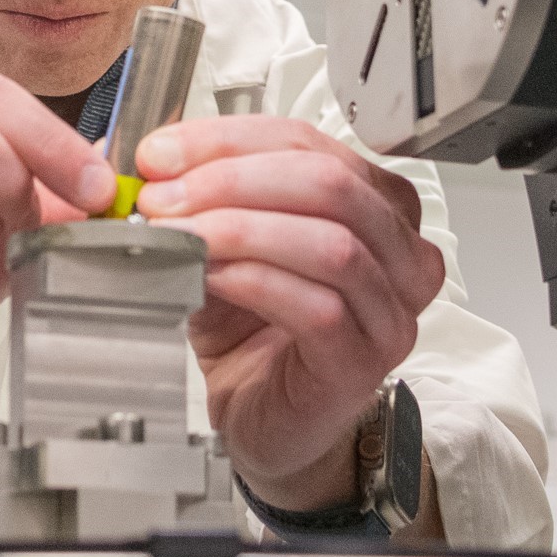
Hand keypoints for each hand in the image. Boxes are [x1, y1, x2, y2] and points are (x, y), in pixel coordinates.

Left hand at [133, 116, 437, 511]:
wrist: (260, 415)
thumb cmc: (255, 330)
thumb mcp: (226, 241)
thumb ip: (202, 194)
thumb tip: (156, 158)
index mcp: (376, 205)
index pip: (310, 142)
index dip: (229, 140)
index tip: (162, 155)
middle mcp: (400, 254)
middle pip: (330, 183)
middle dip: (233, 180)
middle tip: (165, 196)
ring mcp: (390, 312)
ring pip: (331, 243)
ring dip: (241, 230)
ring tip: (181, 235)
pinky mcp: (364, 363)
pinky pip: (319, 308)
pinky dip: (255, 281)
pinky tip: (211, 277)